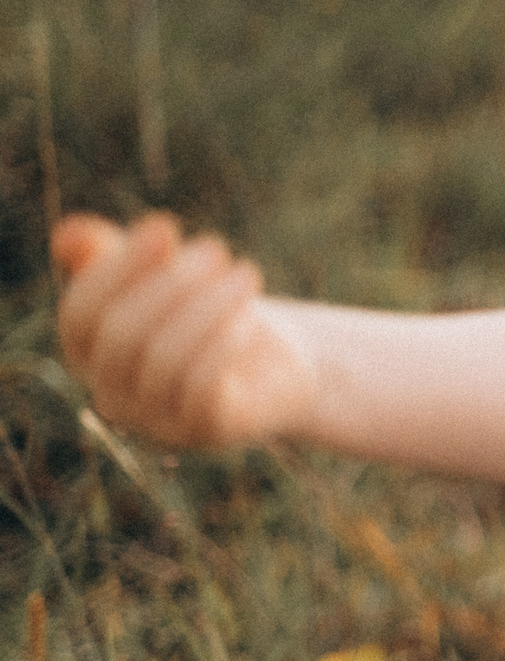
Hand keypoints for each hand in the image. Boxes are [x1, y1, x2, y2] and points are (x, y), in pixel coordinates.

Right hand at [54, 212, 314, 447]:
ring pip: (164, 360)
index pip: (80, 315)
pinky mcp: (204, 434)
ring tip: (246, 273)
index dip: (117, 269)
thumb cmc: (211, 315)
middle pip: (121, 336)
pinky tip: (249, 317)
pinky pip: (201, 389)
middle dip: (171, 283)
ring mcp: (156, 422)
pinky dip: (223, 344)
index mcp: (89, 357)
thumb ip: (114, 254)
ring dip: (208, 307)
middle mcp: (112, 395)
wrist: (280, 369)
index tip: (164, 226)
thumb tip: (68, 236)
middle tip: (216, 248)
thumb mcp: (164, 277)